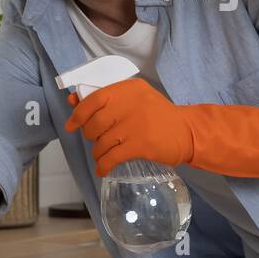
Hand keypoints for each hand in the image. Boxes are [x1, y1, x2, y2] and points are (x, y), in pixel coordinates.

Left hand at [65, 79, 192, 176]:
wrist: (187, 132)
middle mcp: (130, 103)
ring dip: (98, 152)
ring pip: (101, 142)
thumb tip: (73, 102)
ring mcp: (135, 124)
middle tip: (97, 140)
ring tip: (104, 155)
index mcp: (128, 88)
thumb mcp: (136, 99)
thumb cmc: (158, 115)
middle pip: (95, 123)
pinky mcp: (140, 144)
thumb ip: (108, 100)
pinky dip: (103, 165)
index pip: (94, 99)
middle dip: (91, 136)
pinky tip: (103, 169)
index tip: (72, 125)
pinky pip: (111, 158)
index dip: (79, 113)